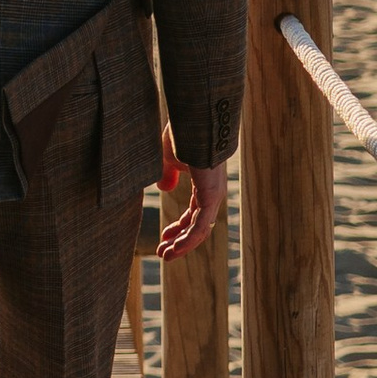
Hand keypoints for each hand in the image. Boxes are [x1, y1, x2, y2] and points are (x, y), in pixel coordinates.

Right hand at [156, 143, 225, 259]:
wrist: (194, 120)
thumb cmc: (182, 134)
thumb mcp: (169, 158)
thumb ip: (167, 174)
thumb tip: (163, 187)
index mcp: (203, 184)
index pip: (193, 213)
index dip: (178, 227)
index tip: (163, 237)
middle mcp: (212, 192)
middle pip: (198, 225)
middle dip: (179, 240)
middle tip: (163, 253)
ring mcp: (213, 195)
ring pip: (200, 229)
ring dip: (183, 245)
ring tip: (165, 257)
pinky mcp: (211, 196)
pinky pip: (200, 225)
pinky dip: (187, 240)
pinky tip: (174, 249)